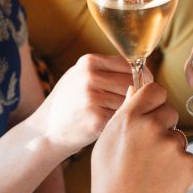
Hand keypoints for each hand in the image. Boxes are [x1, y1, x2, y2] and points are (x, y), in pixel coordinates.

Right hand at [33, 54, 151, 158]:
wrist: (48, 130)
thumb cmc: (70, 103)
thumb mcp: (80, 76)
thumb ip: (106, 71)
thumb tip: (143, 71)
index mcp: (88, 62)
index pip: (129, 65)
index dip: (142, 77)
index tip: (145, 87)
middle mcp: (89, 77)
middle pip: (132, 83)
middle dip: (140, 95)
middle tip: (139, 105)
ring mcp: (92, 98)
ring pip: (130, 101)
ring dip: (133, 111)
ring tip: (125, 117)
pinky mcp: (96, 119)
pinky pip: (123, 118)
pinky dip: (123, 123)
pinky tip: (116, 127)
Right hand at [90, 83, 192, 192]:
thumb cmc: (109, 185)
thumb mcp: (106, 144)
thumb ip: (123, 114)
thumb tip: (134, 91)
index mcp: (129, 118)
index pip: (155, 90)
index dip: (154, 101)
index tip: (152, 112)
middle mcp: (152, 127)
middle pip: (169, 112)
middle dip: (163, 126)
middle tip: (148, 152)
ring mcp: (172, 145)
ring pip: (179, 137)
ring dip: (170, 150)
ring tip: (151, 173)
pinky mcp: (188, 163)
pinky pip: (187, 157)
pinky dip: (180, 170)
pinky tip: (162, 184)